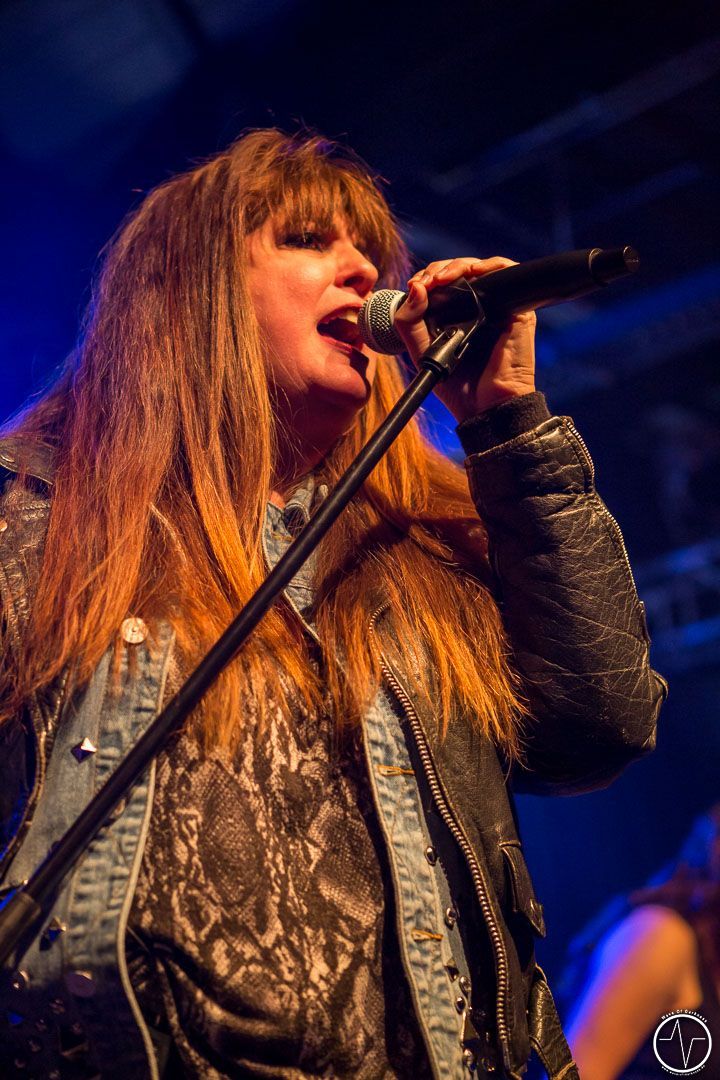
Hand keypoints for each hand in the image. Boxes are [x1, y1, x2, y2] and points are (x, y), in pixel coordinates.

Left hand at [392, 256, 536, 421]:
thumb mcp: (420, 352)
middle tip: (427, 281)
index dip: (428, 277)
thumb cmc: (456, 386)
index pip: (443, 283)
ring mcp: (499, 307)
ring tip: (441, 278)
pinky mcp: (519, 310)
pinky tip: (472, 272)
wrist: (484, 408)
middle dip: (439, 269)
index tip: (414, 284)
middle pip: (461, 270)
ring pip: (482, 267)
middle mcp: (479, 308)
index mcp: (456, 316)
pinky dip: (490, 266)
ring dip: (459, 265)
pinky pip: (509, 275)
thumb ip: (409, 322)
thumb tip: (415, 287)